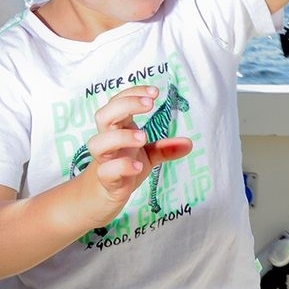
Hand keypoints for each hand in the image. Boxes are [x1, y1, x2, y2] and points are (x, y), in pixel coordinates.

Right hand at [83, 85, 192, 221]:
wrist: (100, 197)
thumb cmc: (122, 168)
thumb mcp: (147, 156)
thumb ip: (165, 149)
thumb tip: (189, 143)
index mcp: (118, 129)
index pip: (118, 102)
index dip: (133, 93)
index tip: (155, 91)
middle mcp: (108, 141)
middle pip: (104, 115)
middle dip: (125, 105)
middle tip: (149, 104)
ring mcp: (104, 160)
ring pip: (98, 143)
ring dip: (121, 136)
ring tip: (143, 137)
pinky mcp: (105, 180)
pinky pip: (107, 171)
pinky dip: (122, 166)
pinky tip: (138, 166)